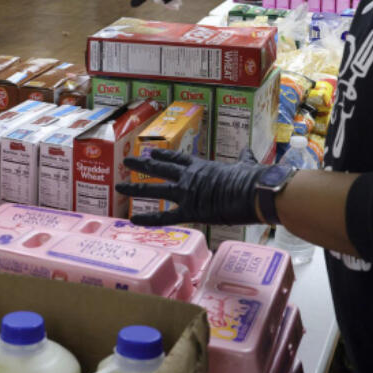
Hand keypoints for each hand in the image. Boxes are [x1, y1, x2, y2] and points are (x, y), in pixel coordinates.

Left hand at [117, 149, 265, 226]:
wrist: (253, 191)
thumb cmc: (252, 179)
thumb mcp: (245, 165)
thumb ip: (243, 159)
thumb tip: (249, 152)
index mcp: (201, 166)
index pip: (177, 158)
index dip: (162, 155)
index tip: (150, 152)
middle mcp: (189, 177)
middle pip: (160, 169)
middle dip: (142, 164)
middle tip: (127, 161)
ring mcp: (187, 193)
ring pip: (155, 190)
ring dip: (135, 188)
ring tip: (118, 186)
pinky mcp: (190, 211)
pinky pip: (165, 217)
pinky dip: (148, 219)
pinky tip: (132, 220)